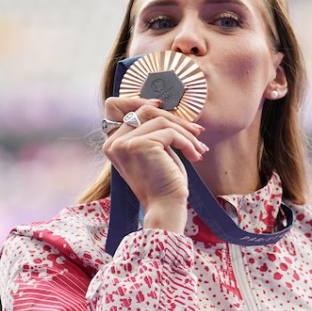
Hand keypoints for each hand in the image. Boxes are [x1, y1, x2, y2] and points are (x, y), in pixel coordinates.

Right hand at [103, 97, 208, 233]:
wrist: (165, 208)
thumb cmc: (164, 184)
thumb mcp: (155, 152)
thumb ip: (152, 131)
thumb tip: (161, 106)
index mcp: (112, 144)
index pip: (121, 108)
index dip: (142, 102)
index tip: (163, 106)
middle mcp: (113, 143)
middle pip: (144, 110)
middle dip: (174, 119)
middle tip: (196, 131)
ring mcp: (124, 143)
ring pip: (161, 120)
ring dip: (185, 133)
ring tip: (198, 148)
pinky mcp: (139, 145)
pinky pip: (169, 132)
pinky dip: (186, 142)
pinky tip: (195, 155)